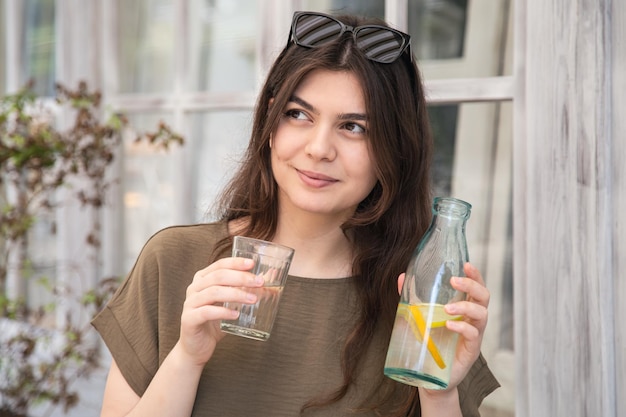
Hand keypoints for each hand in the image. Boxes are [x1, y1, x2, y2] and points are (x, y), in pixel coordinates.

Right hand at [178, 257, 263, 365]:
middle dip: (241, 277)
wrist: (196, 348)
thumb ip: (247, 290)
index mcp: (203, 279)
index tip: (252, 264)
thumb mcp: (232, 304)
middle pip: (218, 276)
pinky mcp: (189, 319)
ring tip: (253, 299)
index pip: (219, 265)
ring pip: (214, 292)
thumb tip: (270, 277)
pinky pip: (206, 312)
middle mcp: (194, 288)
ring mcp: (190, 303)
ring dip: (236, 294)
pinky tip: (236, 315)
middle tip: (259, 282)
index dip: (235, 262)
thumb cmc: (215, 323)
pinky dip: (223, 312)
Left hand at [396, 262, 488, 391]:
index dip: (475, 275)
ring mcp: (474, 335)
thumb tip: (402, 277)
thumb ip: (412, 298)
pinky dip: (462, 327)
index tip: (466, 264)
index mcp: (464, 308)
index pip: (476, 287)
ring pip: (482, 314)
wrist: (429, 375)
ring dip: (465, 307)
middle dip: (472, 285)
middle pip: (483, 297)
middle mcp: (472, 319)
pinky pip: (473, 335)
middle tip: (455, 281)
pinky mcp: (471, 350)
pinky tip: (449, 325)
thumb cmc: (428, 342)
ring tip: (447, 309)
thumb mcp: (419, 316)